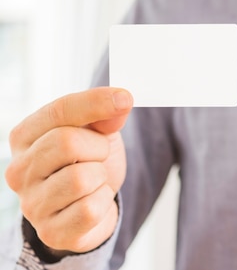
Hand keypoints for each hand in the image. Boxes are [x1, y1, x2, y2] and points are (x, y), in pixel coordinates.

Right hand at [4, 87, 132, 253]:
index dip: (96, 102)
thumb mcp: (97, 131)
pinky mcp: (51, 231)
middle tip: (98, 156)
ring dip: (100, 177)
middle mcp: (18, 171)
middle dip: (98, 147)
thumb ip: (105, 114)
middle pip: (66, 142)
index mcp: (24, 137)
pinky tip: (93, 202)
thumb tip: (121, 100)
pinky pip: (90, 209)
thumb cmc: (88, 162)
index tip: (125, 98)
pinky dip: (102, 202)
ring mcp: (31, 204)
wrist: (91, 206)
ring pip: (81, 178)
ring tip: (93, 181)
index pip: (60, 110)